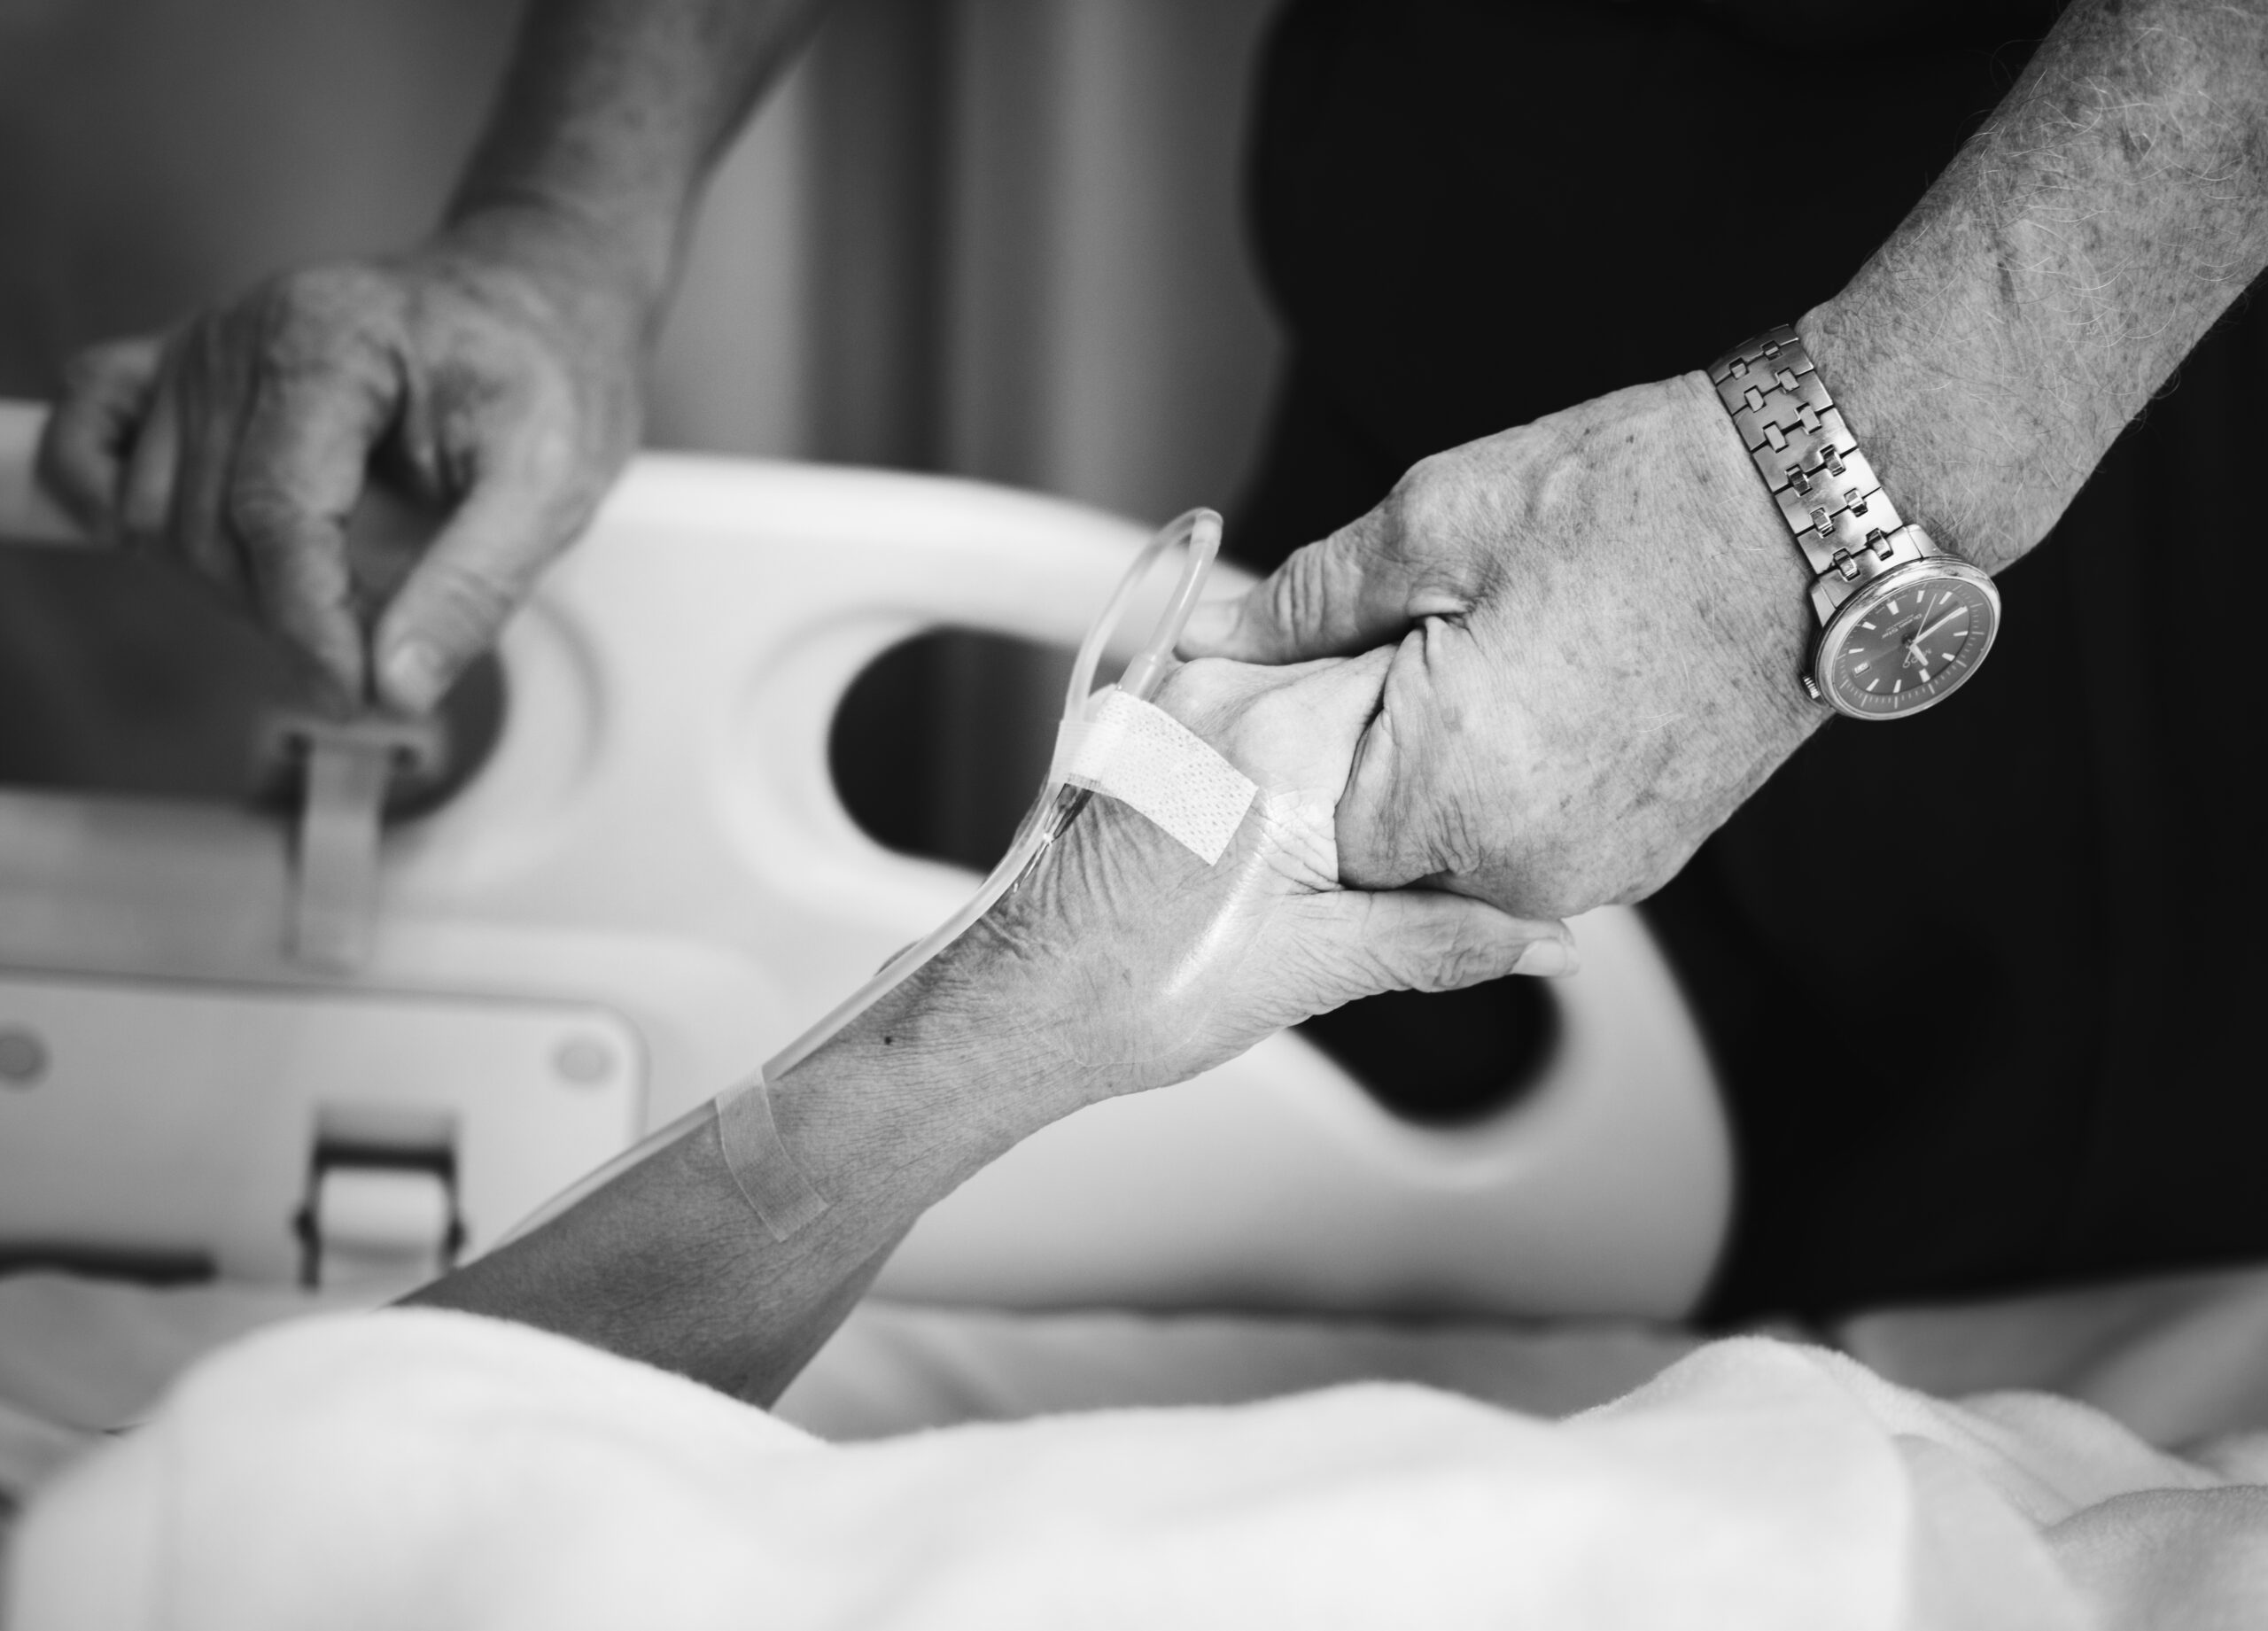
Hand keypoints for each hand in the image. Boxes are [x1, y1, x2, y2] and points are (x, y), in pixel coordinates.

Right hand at [37, 208, 647, 712]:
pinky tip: (194, 555)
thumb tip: (399, 684)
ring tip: (336, 597)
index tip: (360, 694)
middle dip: (287, 615)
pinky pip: (91, 439)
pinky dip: (115, 508)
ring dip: (231, 586)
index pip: (277, 513)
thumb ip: (475, 586)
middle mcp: (243, 333)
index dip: (311, 625)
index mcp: (331, 340)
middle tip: (377, 650)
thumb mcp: (551, 483)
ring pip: (154, 513)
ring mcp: (201, 349)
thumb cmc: (545, 374)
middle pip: (210, 526)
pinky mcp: (181, 370)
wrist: (535, 305)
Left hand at [904, 653, 1574, 1107]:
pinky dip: (1307, 741)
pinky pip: (1265, 698)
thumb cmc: (1134, 994)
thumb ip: (1439, 936)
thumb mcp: (1312, 971)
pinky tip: (1307, 816)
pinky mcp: (1162, 719)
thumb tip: (1543, 938)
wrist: (1021, 1003)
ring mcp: (1186, 700)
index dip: (1472, 729)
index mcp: (1279, 745)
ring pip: (1321, 682)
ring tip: (1365, 834)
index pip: (1421, 683)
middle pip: (1374, 672)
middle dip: (1423, 736)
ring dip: (1364, 740)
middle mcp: (1226, 698)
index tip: (1501, 784)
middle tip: (1445, 825)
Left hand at [1178, 375, 1827, 918]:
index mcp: (1453, 798)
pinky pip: (1534, 838)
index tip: (1317, 669)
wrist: (1818, 508)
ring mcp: (1600, 871)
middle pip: (1381, 849)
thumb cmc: (1640, 502)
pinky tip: (1545, 681)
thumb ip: (1303, 604)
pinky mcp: (1649, 852)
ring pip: (1459, 845)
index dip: (1295, 742)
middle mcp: (1528, 867)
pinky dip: (1514, 775)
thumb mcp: (1434, 524)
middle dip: (1368, 754)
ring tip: (1495, 648)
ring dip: (1445, 764)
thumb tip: (1218, 637)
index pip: (1302, 827)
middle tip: (1413, 638)